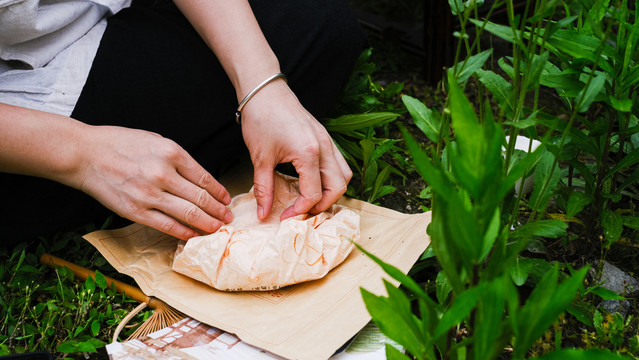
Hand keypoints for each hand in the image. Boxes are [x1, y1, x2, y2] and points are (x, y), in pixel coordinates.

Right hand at [76, 126, 232, 239]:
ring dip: (208, 223)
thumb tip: (199, 179)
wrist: (85, 154)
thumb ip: (178, 158)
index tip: (226, 200)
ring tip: (218, 228)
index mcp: (171, 153)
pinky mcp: (136, 210)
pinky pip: (167, 225)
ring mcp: (150, 194)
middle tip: (228, 218)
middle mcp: (164, 174)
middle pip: (201, 198)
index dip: (220, 192)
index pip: (205, 178)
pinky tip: (194, 234)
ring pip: (188, 214)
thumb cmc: (120, 144)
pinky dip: (184, 232)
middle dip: (219, 211)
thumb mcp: (156, 140)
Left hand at [240, 80, 351, 219]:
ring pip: (344, 175)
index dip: (300, 211)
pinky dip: (331, 177)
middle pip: (338, 187)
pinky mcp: (325, 137)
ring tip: (311, 200)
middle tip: (302, 212)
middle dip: (322, 205)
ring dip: (332, 191)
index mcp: (308, 153)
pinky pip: (339, 163)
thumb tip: (264, 213)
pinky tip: (313, 182)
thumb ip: (264, 189)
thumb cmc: (261, 119)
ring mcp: (328, 141)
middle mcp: (324, 147)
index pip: (313, 194)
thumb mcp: (260, 158)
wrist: (264, 91)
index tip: (285, 217)